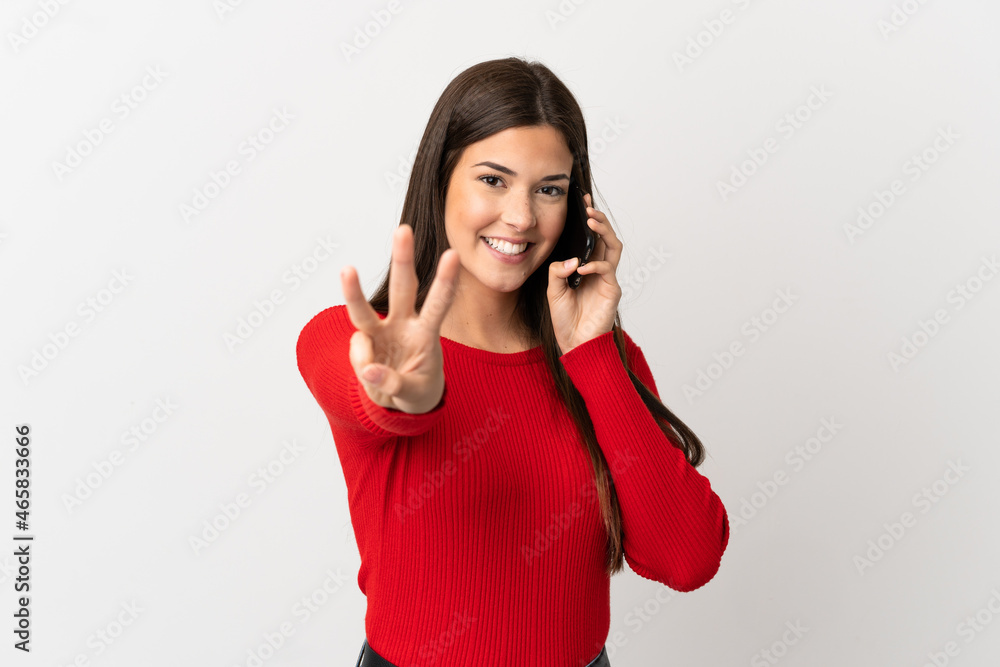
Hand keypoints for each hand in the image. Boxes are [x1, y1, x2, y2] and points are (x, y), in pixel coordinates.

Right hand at [340, 224, 458, 413]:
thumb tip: (369, 370)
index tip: (453, 255)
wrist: (398, 400)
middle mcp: (403, 323)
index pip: (438, 303)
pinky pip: (356, 350)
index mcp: (426, 332)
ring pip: (365, 309)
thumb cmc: (416, 389)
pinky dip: (363, 366)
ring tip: (348, 270)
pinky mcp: (362, 343)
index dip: (445, 281)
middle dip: (402, 258)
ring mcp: (380, 331)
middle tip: (403, 230)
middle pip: (402, 287)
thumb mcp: (414, 394)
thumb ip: (394, 383)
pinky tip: (374, 374)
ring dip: (354, 289)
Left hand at [547, 193, 621, 354]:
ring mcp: (607, 279)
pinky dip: (595, 265)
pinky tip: (582, 267)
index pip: (592, 238)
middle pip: (607, 237)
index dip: (590, 219)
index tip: (582, 201)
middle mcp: (599, 270)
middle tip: (588, 208)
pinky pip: (607, 271)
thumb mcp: (553, 290)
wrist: (574, 344)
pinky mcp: (612, 291)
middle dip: (599, 220)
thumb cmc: (565, 319)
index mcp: (586, 267)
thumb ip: (558, 271)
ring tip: (591, 222)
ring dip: (604, 232)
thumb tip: (572, 259)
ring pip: (614, 247)